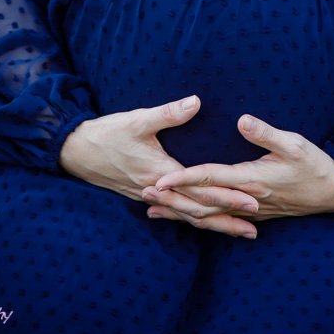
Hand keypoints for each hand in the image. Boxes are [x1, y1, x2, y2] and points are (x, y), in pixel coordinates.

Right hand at [57, 95, 267, 238]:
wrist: (76, 151)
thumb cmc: (109, 133)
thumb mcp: (139, 120)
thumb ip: (169, 113)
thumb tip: (196, 101)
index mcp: (161, 173)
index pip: (202, 190)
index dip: (229, 195)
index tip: (253, 199)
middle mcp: (158, 190)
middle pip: (199, 210)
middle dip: (228, 217)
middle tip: (257, 222)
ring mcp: (151, 196)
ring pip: (187, 216)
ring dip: (214, 224)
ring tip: (240, 231)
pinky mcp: (144, 195)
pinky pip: (173, 213)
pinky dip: (191, 220)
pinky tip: (202, 224)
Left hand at [141, 113, 333, 237]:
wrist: (333, 193)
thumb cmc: (314, 164)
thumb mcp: (294, 143)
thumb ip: (266, 133)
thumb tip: (241, 120)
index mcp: (251, 179)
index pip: (210, 178)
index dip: (184, 178)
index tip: (161, 177)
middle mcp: (246, 198)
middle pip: (202, 202)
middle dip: (172, 200)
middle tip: (143, 194)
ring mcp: (249, 209)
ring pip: (208, 215)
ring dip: (179, 212)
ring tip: (153, 210)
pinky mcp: (253, 213)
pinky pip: (219, 219)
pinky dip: (199, 219)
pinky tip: (186, 218)